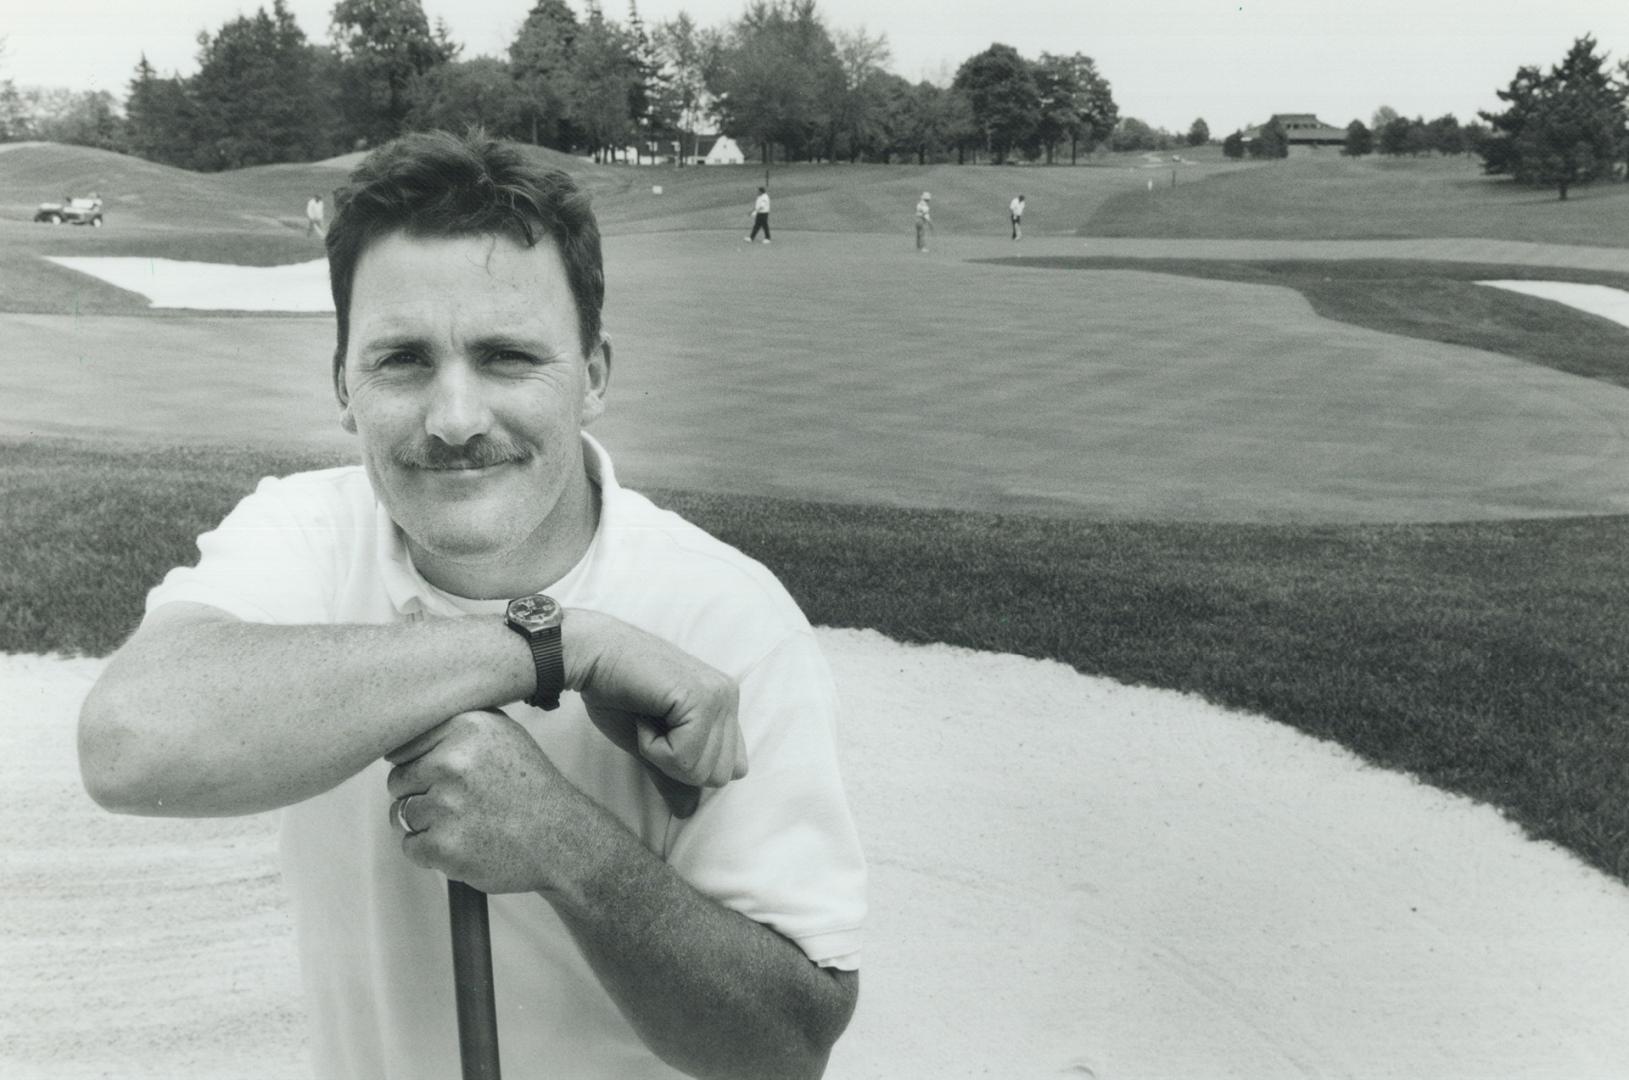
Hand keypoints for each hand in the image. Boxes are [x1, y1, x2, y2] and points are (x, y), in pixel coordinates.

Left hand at [385, 709, 575, 893]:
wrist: (563, 840)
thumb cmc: (531, 789)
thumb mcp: (504, 736)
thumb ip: (457, 728)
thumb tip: (405, 725)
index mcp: (467, 727)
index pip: (403, 745)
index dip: (421, 765)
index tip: (445, 777)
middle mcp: (454, 761)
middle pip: (398, 780)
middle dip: (421, 794)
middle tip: (460, 804)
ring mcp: (447, 804)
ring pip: (401, 814)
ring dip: (427, 824)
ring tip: (466, 824)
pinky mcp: (443, 845)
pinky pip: (410, 846)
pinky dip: (432, 852)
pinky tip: (464, 844)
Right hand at [566, 610, 747, 798]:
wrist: (591, 655)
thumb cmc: (615, 693)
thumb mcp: (649, 744)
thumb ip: (673, 775)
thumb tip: (689, 813)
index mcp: (724, 705)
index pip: (730, 769)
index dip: (687, 765)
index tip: (659, 733)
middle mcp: (729, 697)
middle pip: (719, 776)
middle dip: (676, 764)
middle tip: (651, 726)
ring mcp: (719, 696)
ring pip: (702, 771)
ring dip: (662, 754)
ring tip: (647, 718)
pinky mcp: (700, 699)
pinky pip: (684, 758)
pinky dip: (654, 748)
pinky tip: (643, 716)